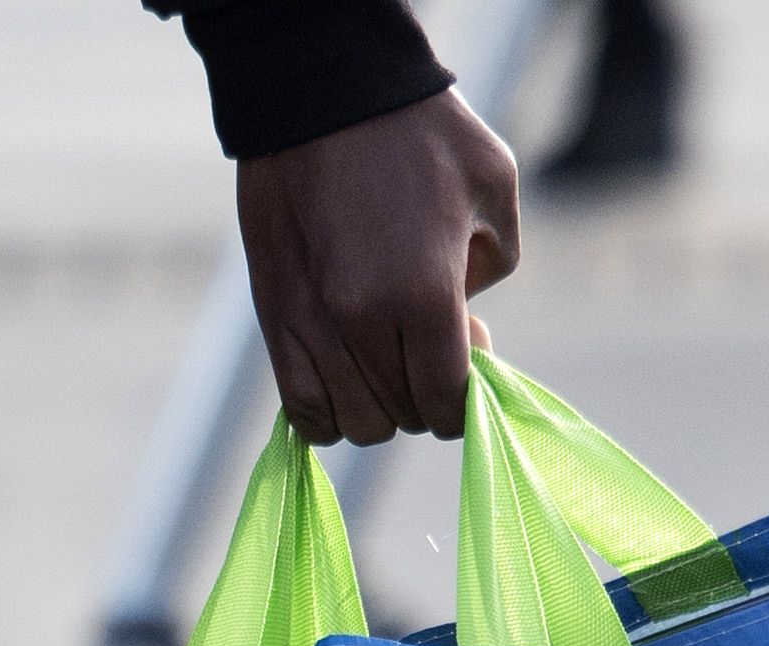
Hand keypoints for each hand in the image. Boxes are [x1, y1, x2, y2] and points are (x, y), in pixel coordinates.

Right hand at [235, 88, 519, 444]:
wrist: (325, 98)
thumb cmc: (420, 136)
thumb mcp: (492, 192)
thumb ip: (491, 277)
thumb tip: (464, 337)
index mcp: (424, 293)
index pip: (446, 401)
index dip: (464, 401)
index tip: (469, 364)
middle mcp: (362, 322)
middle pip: (400, 417)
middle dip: (425, 396)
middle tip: (429, 343)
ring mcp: (311, 327)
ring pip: (353, 424)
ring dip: (379, 406)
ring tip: (387, 359)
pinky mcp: (275, 321)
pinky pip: (302, 409)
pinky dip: (328, 414)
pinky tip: (346, 382)